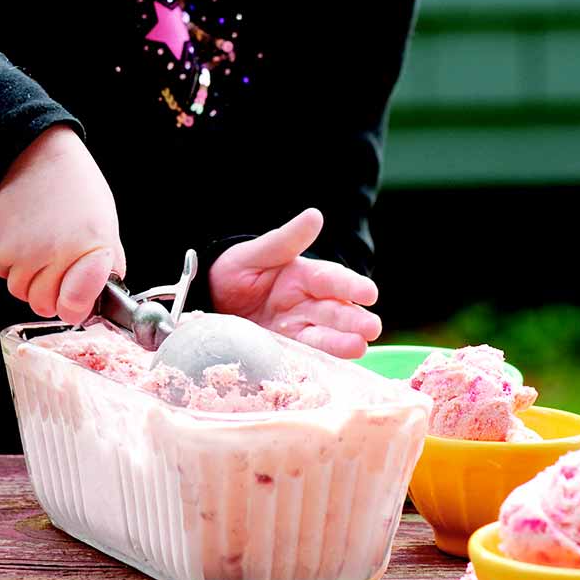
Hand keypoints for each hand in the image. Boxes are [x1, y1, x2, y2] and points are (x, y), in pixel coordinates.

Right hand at [0, 125, 123, 324]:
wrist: (37, 154)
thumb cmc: (75, 185)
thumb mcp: (106, 223)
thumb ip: (107, 265)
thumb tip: (100, 296)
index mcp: (88, 249)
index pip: (74, 308)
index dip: (76, 305)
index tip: (78, 296)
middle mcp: (52, 254)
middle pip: (43, 305)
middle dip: (51, 292)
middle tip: (58, 264)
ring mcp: (20, 252)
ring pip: (20, 289)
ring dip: (29, 276)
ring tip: (41, 243)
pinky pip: (2, 270)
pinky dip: (12, 260)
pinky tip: (24, 234)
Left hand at [208, 208, 381, 357]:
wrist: (207, 301)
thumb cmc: (233, 270)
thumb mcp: (256, 253)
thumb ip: (286, 239)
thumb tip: (315, 215)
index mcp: (304, 276)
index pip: (332, 280)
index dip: (351, 286)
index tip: (369, 293)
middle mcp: (306, 303)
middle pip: (335, 311)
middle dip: (354, 319)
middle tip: (372, 328)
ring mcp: (296, 328)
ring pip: (325, 335)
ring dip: (343, 341)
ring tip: (360, 347)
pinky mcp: (284, 348)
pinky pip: (304, 354)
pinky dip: (320, 359)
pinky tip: (334, 364)